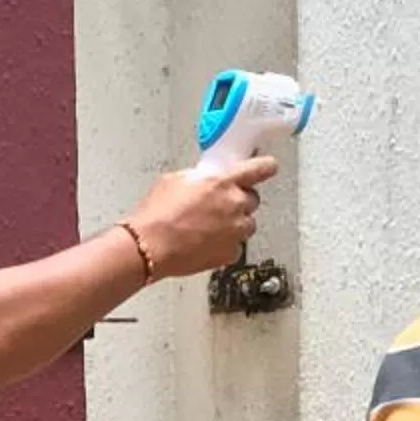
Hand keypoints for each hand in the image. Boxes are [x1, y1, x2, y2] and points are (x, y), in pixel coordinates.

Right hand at [124, 158, 274, 276]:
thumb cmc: (157, 214)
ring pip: (247, 225)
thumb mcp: (176, 180)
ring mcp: (235, 231)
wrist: (149, 246)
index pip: (259, 169)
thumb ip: (199, 178)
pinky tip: (206, 243)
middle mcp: (235, 205)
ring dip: (235, 224)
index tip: (270, 167)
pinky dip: (225, 245)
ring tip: (210, 228)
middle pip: (252, 200)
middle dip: (239, 201)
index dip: (266, 167)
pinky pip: (236, 247)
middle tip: (219, 206)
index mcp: (223, 182)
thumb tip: (204, 180)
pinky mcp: (229, 253)